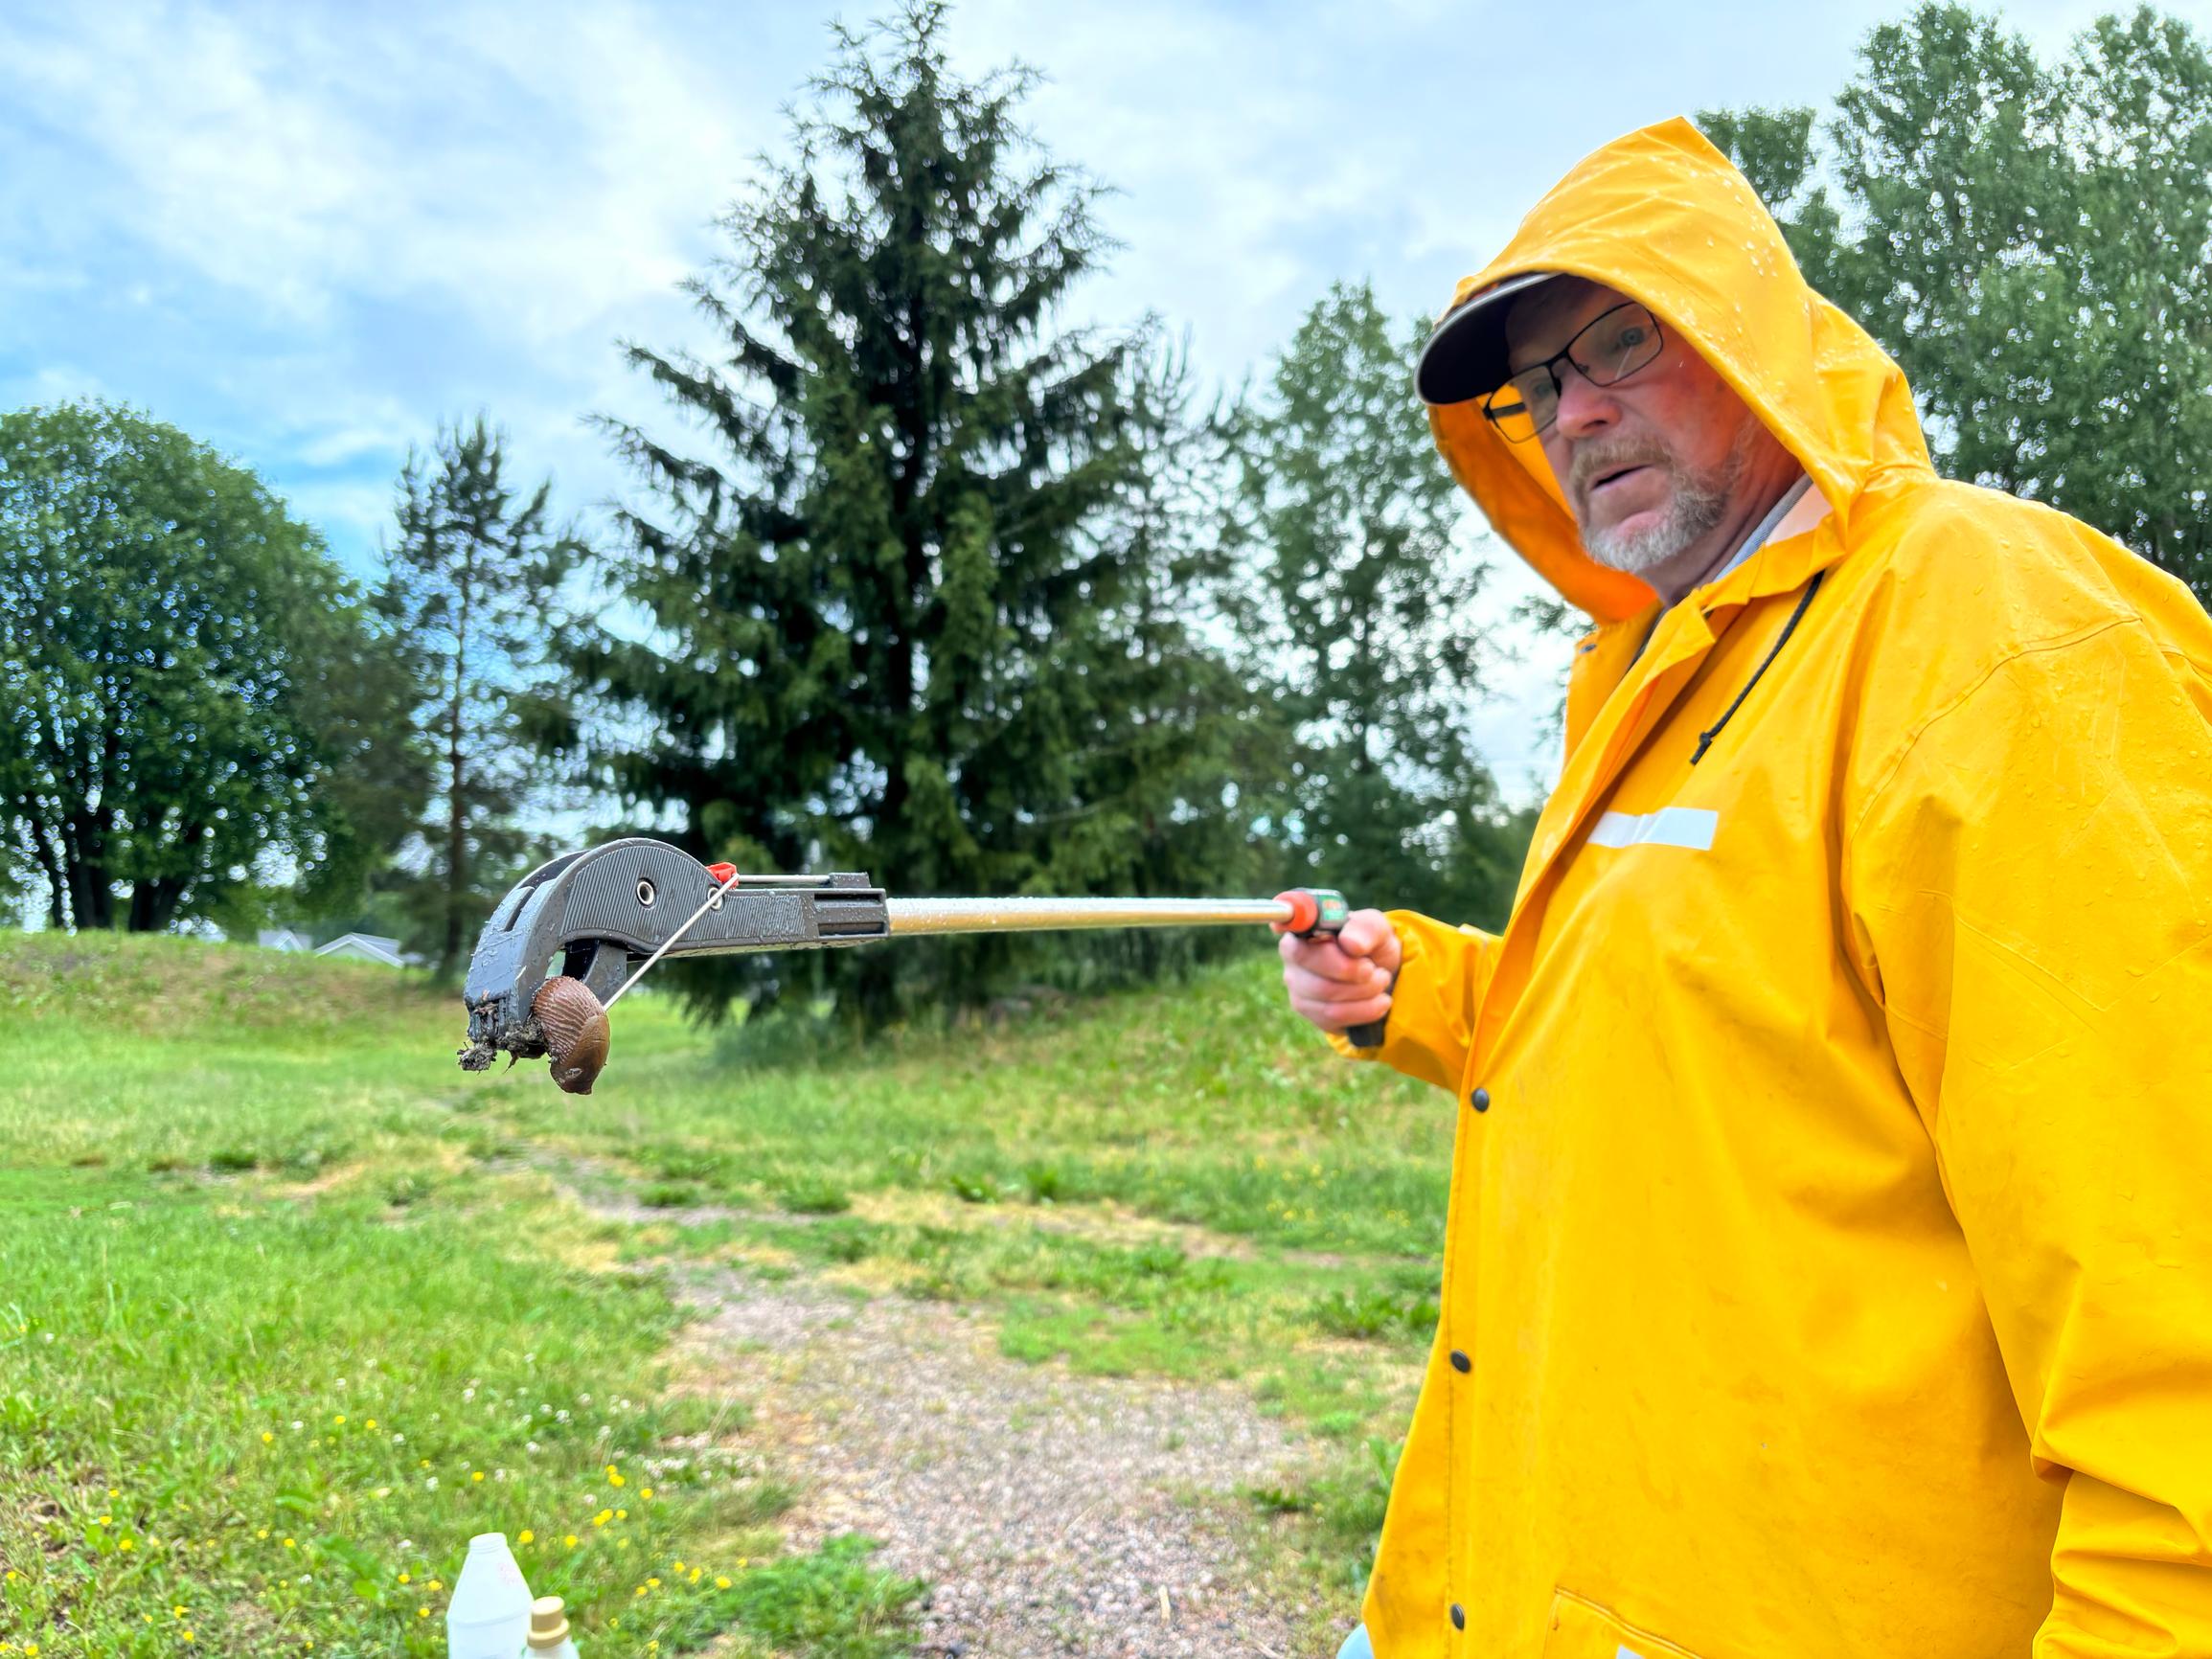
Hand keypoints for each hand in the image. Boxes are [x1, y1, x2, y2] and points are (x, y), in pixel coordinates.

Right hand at [1275, 908, 1400, 1036]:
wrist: (1380, 972)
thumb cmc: (1370, 943)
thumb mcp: (1376, 928)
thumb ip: (1365, 928)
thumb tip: (1350, 944)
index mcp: (1302, 933)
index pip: (1294, 942)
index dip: (1303, 941)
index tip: (1329, 945)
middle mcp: (1293, 961)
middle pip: (1318, 980)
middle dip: (1355, 975)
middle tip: (1373, 968)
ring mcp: (1298, 990)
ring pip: (1329, 1003)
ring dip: (1366, 993)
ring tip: (1381, 980)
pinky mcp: (1312, 1013)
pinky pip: (1337, 1018)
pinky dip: (1367, 1010)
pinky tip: (1379, 999)